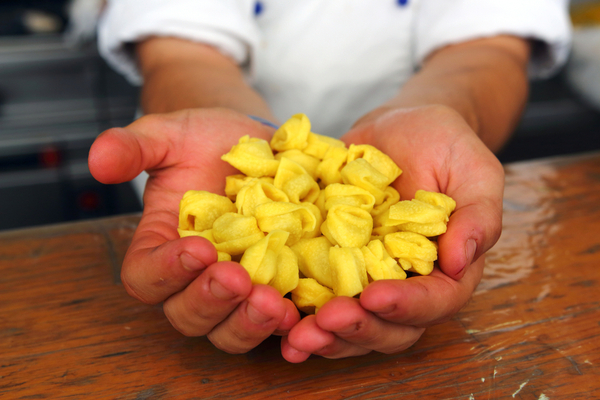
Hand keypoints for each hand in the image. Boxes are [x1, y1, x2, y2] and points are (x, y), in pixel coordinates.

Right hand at [88, 108, 299, 352]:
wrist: (254, 144)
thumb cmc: (205, 141)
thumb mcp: (169, 135)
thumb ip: (134, 146)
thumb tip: (99, 159)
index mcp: (161, 246)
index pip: (146, 277)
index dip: (166, 271)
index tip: (197, 248)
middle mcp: (195, 278)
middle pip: (188, 315)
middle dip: (210, 302)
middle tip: (237, 279)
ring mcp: (238, 288)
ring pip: (230, 330)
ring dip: (248, 324)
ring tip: (272, 302)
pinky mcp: (277, 287)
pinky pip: (278, 321)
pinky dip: (287, 326)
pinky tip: (302, 314)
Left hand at [281, 105, 503, 361]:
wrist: (399, 127)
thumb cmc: (443, 144)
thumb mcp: (474, 171)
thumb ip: (479, 215)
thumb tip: (462, 262)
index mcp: (445, 269)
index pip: (434, 301)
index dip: (406, 305)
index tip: (374, 296)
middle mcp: (404, 282)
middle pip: (388, 327)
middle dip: (358, 329)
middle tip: (326, 322)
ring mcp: (365, 276)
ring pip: (350, 323)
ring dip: (325, 336)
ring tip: (297, 337)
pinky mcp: (331, 262)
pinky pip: (315, 296)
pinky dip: (297, 314)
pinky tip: (274, 321)